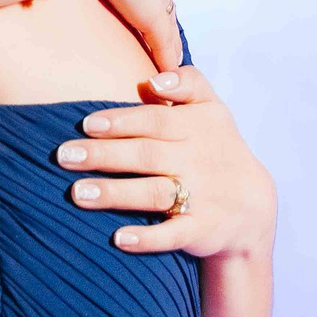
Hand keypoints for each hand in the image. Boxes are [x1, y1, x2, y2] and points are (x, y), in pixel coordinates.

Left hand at [51, 65, 274, 259]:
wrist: (253, 206)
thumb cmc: (215, 148)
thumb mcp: (212, 109)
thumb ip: (188, 83)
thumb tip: (154, 78)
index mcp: (198, 126)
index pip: (155, 119)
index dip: (122, 120)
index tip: (86, 124)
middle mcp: (198, 160)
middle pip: (147, 155)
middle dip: (104, 154)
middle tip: (63, 156)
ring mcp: (201, 196)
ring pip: (154, 193)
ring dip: (115, 194)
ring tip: (77, 193)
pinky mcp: (202, 230)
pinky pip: (173, 234)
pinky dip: (148, 238)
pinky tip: (119, 239)